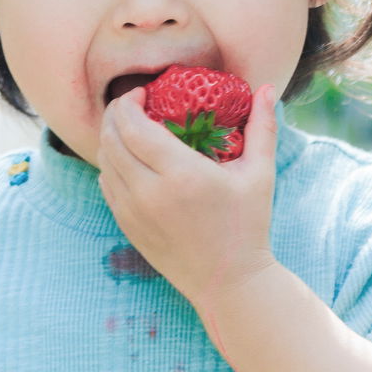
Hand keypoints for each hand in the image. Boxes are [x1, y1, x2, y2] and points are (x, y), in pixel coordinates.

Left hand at [96, 82, 280, 313]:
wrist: (229, 282)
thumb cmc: (248, 225)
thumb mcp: (259, 174)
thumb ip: (262, 127)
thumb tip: (267, 89)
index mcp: (181, 175)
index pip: (134, 126)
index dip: (130, 103)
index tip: (143, 92)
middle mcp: (150, 193)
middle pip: (112, 139)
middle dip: (115, 114)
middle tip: (131, 103)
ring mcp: (134, 212)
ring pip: (104, 162)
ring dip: (110, 137)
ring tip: (128, 126)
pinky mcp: (128, 227)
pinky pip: (107, 185)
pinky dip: (111, 164)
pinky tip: (127, 157)